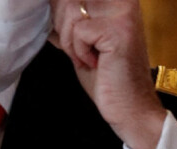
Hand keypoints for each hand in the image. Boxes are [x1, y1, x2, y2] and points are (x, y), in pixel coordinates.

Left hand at [50, 0, 165, 148]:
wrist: (129, 109)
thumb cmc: (109, 82)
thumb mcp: (81, 46)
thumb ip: (68, 26)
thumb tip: (47, 11)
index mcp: (114, 2)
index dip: (61, 15)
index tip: (70, 37)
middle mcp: (121, 2)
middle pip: (70, 0)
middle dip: (62, 28)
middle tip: (80, 52)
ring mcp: (122, 13)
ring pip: (72, 10)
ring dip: (71, 42)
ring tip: (89, 59)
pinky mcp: (119, 30)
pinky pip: (79, 31)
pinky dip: (79, 52)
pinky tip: (96, 63)